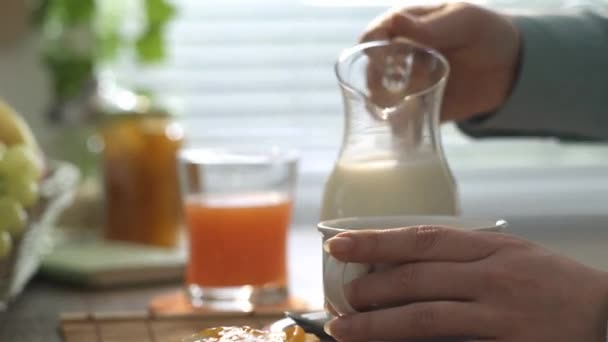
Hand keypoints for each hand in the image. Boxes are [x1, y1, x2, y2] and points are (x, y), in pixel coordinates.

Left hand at [324, 226, 607, 340]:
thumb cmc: (557, 284)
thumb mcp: (514, 254)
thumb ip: (466, 254)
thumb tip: (409, 259)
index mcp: (492, 248)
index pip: (422, 239)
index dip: (376, 242)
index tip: (339, 245)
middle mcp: (493, 278)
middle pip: (416, 279)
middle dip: (371, 288)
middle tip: (342, 297)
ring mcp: (501, 317)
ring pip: (426, 318)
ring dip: (379, 324)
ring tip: (345, 328)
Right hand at [361, 3, 520, 121]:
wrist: (509, 68)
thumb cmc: (484, 33)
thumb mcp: (463, 22)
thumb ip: (429, 26)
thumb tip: (395, 21)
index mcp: (402, 28)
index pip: (371, 38)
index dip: (374, 50)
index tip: (391, 61)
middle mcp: (396, 57)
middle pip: (371, 72)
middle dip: (385, 79)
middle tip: (415, 80)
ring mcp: (404, 85)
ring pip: (378, 98)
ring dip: (391, 102)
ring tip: (419, 97)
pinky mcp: (416, 109)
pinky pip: (396, 122)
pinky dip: (399, 125)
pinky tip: (414, 121)